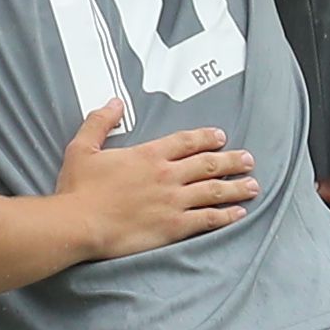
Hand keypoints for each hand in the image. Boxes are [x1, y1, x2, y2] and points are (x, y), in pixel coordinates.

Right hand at [49, 100, 258, 259]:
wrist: (77, 223)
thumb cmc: (77, 189)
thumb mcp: (82, 148)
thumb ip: (99, 122)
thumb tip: (115, 103)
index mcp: (148, 155)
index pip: (186, 141)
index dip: (206, 137)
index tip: (220, 137)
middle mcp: (166, 175)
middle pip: (207, 164)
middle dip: (231, 160)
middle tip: (247, 160)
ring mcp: (173, 201)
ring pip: (214, 191)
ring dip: (236, 187)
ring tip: (252, 185)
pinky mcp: (173, 227)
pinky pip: (207, 219)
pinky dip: (225, 216)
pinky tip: (238, 214)